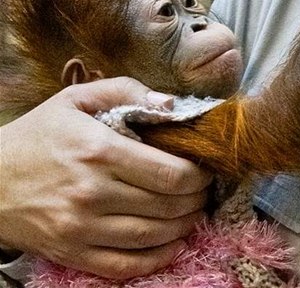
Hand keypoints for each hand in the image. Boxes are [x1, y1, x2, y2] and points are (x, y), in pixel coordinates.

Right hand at [0, 77, 212, 278]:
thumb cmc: (38, 135)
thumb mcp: (76, 98)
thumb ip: (126, 90)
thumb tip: (170, 105)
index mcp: (99, 151)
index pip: (169, 173)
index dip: (198, 174)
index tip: (205, 167)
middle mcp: (92, 193)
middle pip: (167, 205)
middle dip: (196, 198)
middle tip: (203, 189)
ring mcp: (81, 228)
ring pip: (152, 236)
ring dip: (184, 226)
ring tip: (194, 212)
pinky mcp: (71, 253)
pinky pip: (124, 266)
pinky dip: (157, 259)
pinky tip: (173, 244)